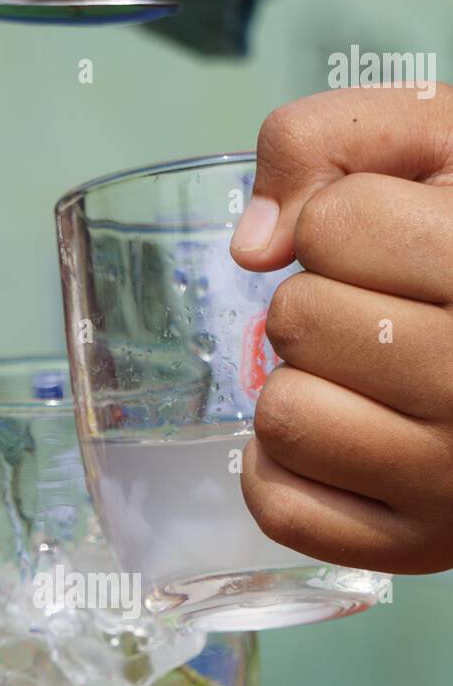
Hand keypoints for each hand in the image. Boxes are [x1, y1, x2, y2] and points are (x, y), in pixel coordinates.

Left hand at [231, 85, 452, 574]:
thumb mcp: (447, 147)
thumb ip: (339, 136)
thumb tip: (251, 246)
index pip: (337, 223)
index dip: (346, 220)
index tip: (397, 244)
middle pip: (297, 320)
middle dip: (320, 303)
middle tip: (381, 317)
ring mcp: (451, 482)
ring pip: (282, 414)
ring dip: (301, 385)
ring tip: (364, 379)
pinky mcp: (414, 548)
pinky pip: (278, 506)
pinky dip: (282, 470)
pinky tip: (338, 440)